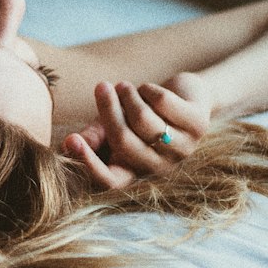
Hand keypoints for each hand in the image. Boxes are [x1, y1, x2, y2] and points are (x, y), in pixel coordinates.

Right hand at [61, 72, 212, 189]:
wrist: (185, 96)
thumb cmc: (142, 113)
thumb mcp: (112, 125)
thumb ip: (94, 136)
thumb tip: (69, 145)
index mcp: (134, 171)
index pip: (111, 182)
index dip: (89, 164)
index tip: (71, 139)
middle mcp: (159, 167)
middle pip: (124, 142)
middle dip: (108, 110)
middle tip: (101, 86)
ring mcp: (181, 149)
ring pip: (143, 120)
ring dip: (128, 95)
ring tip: (124, 86)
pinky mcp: (198, 125)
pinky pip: (162, 102)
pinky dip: (148, 89)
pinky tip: (149, 89)